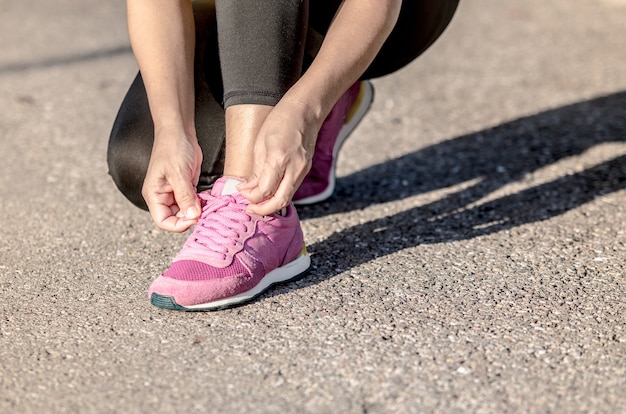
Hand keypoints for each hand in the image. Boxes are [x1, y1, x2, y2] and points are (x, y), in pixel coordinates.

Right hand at [142, 127, 202, 231]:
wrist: (179, 131)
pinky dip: (202, 203)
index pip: (163, 221)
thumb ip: (185, 195)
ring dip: (198, 211)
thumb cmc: (172, 147)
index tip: (194, 218)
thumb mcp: (178, 172)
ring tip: (208, 205)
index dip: (178, 224)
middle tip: (205, 211)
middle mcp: (163, 196)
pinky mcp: (187, 187)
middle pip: (176, 218)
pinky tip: (209, 198)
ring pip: (187, 211)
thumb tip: (193, 216)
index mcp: (154, 195)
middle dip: (190, 218)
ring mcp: (176, 192)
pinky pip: (194, 202)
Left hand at [238, 99, 320, 215]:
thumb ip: (256, 170)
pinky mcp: (305, 170)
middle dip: (262, 209)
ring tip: (257, 201)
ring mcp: (302, 171)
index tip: (241, 191)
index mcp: (278, 158)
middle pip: (279, 201)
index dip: (250, 196)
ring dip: (271, 204)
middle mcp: (294, 168)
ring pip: (287, 198)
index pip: (264, 190)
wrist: (305, 111)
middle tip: (249, 208)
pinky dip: (279, 195)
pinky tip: (269, 191)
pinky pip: (291, 189)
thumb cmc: (280, 121)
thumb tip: (248, 188)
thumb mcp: (260, 144)